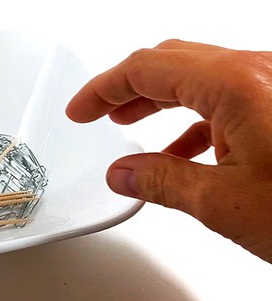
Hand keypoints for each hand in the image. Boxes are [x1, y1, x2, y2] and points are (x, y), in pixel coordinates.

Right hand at [67, 39, 271, 262]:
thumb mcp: (225, 203)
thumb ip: (162, 182)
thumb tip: (123, 175)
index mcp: (238, 84)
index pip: (147, 67)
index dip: (103, 88)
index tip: (81, 109)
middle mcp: (260, 72)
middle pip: (172, 62)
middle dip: (127, 87)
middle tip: (99, 111)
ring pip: (199, 78)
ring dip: (159, 100)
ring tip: (129, 123)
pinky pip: (227, 98)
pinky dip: (195, 118)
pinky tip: (181, 147)